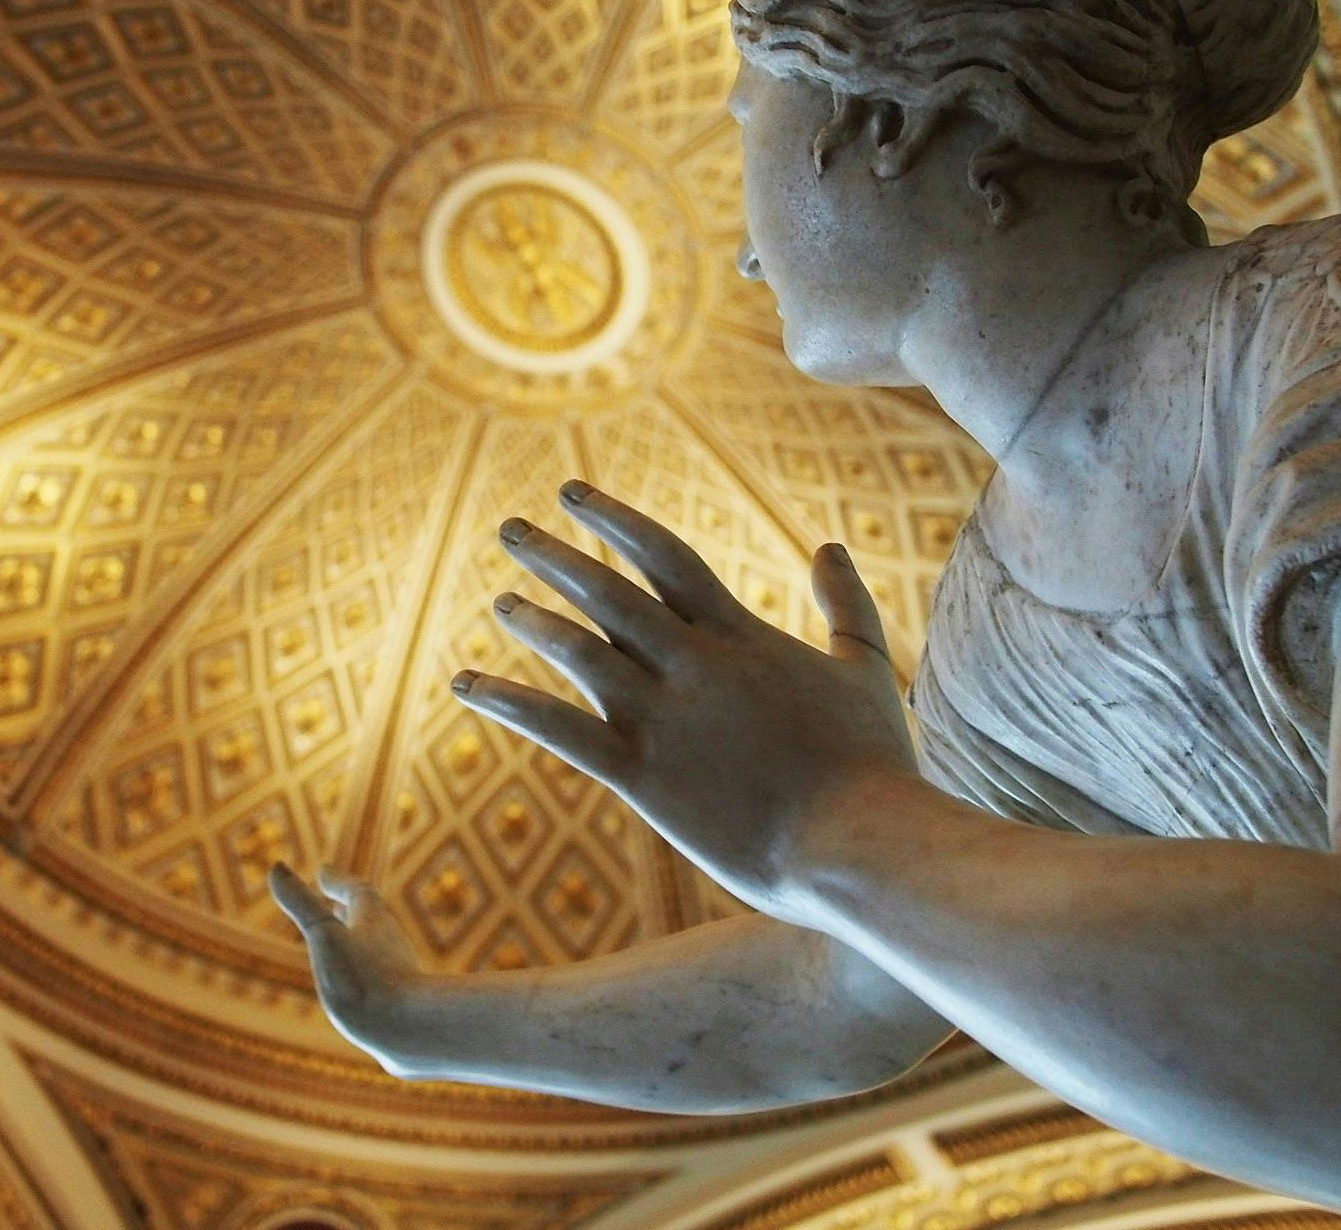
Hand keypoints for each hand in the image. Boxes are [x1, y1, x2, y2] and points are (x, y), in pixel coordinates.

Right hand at [268, 862, 432, 1077]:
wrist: (411, 1031)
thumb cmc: (365, 980)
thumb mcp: (324, 936)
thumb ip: (301, 904)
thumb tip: (275, 867)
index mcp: (372, 921)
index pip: (356, 892)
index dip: (337, 881)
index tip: (322, 871)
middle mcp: (389, 944)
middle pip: (370, 918)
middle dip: (350, 908)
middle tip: (337, 899)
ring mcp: (397, 976)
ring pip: (377, 949)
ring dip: (358, 939)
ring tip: (346, 938)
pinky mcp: (399, 1006)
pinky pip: (382, 982)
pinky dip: (366, 974)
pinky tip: (362, 993)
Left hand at [458, 479, 915, 920]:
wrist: (859, 846)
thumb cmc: (873, 766)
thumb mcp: (866, 667)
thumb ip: (847, 602)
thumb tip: (831, 545)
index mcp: (741, 635)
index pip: (664, 556)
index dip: (614, 520)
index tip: (573, 493)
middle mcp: (693, 664)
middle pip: (609, 592)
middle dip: (555, 555)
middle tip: (511, 528)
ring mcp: (664, 719)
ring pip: (579, 651)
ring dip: (533, 621)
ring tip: (502, 601)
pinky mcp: (642, 777)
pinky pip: (558, 730)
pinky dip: (507, 702)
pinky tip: (466, 684)